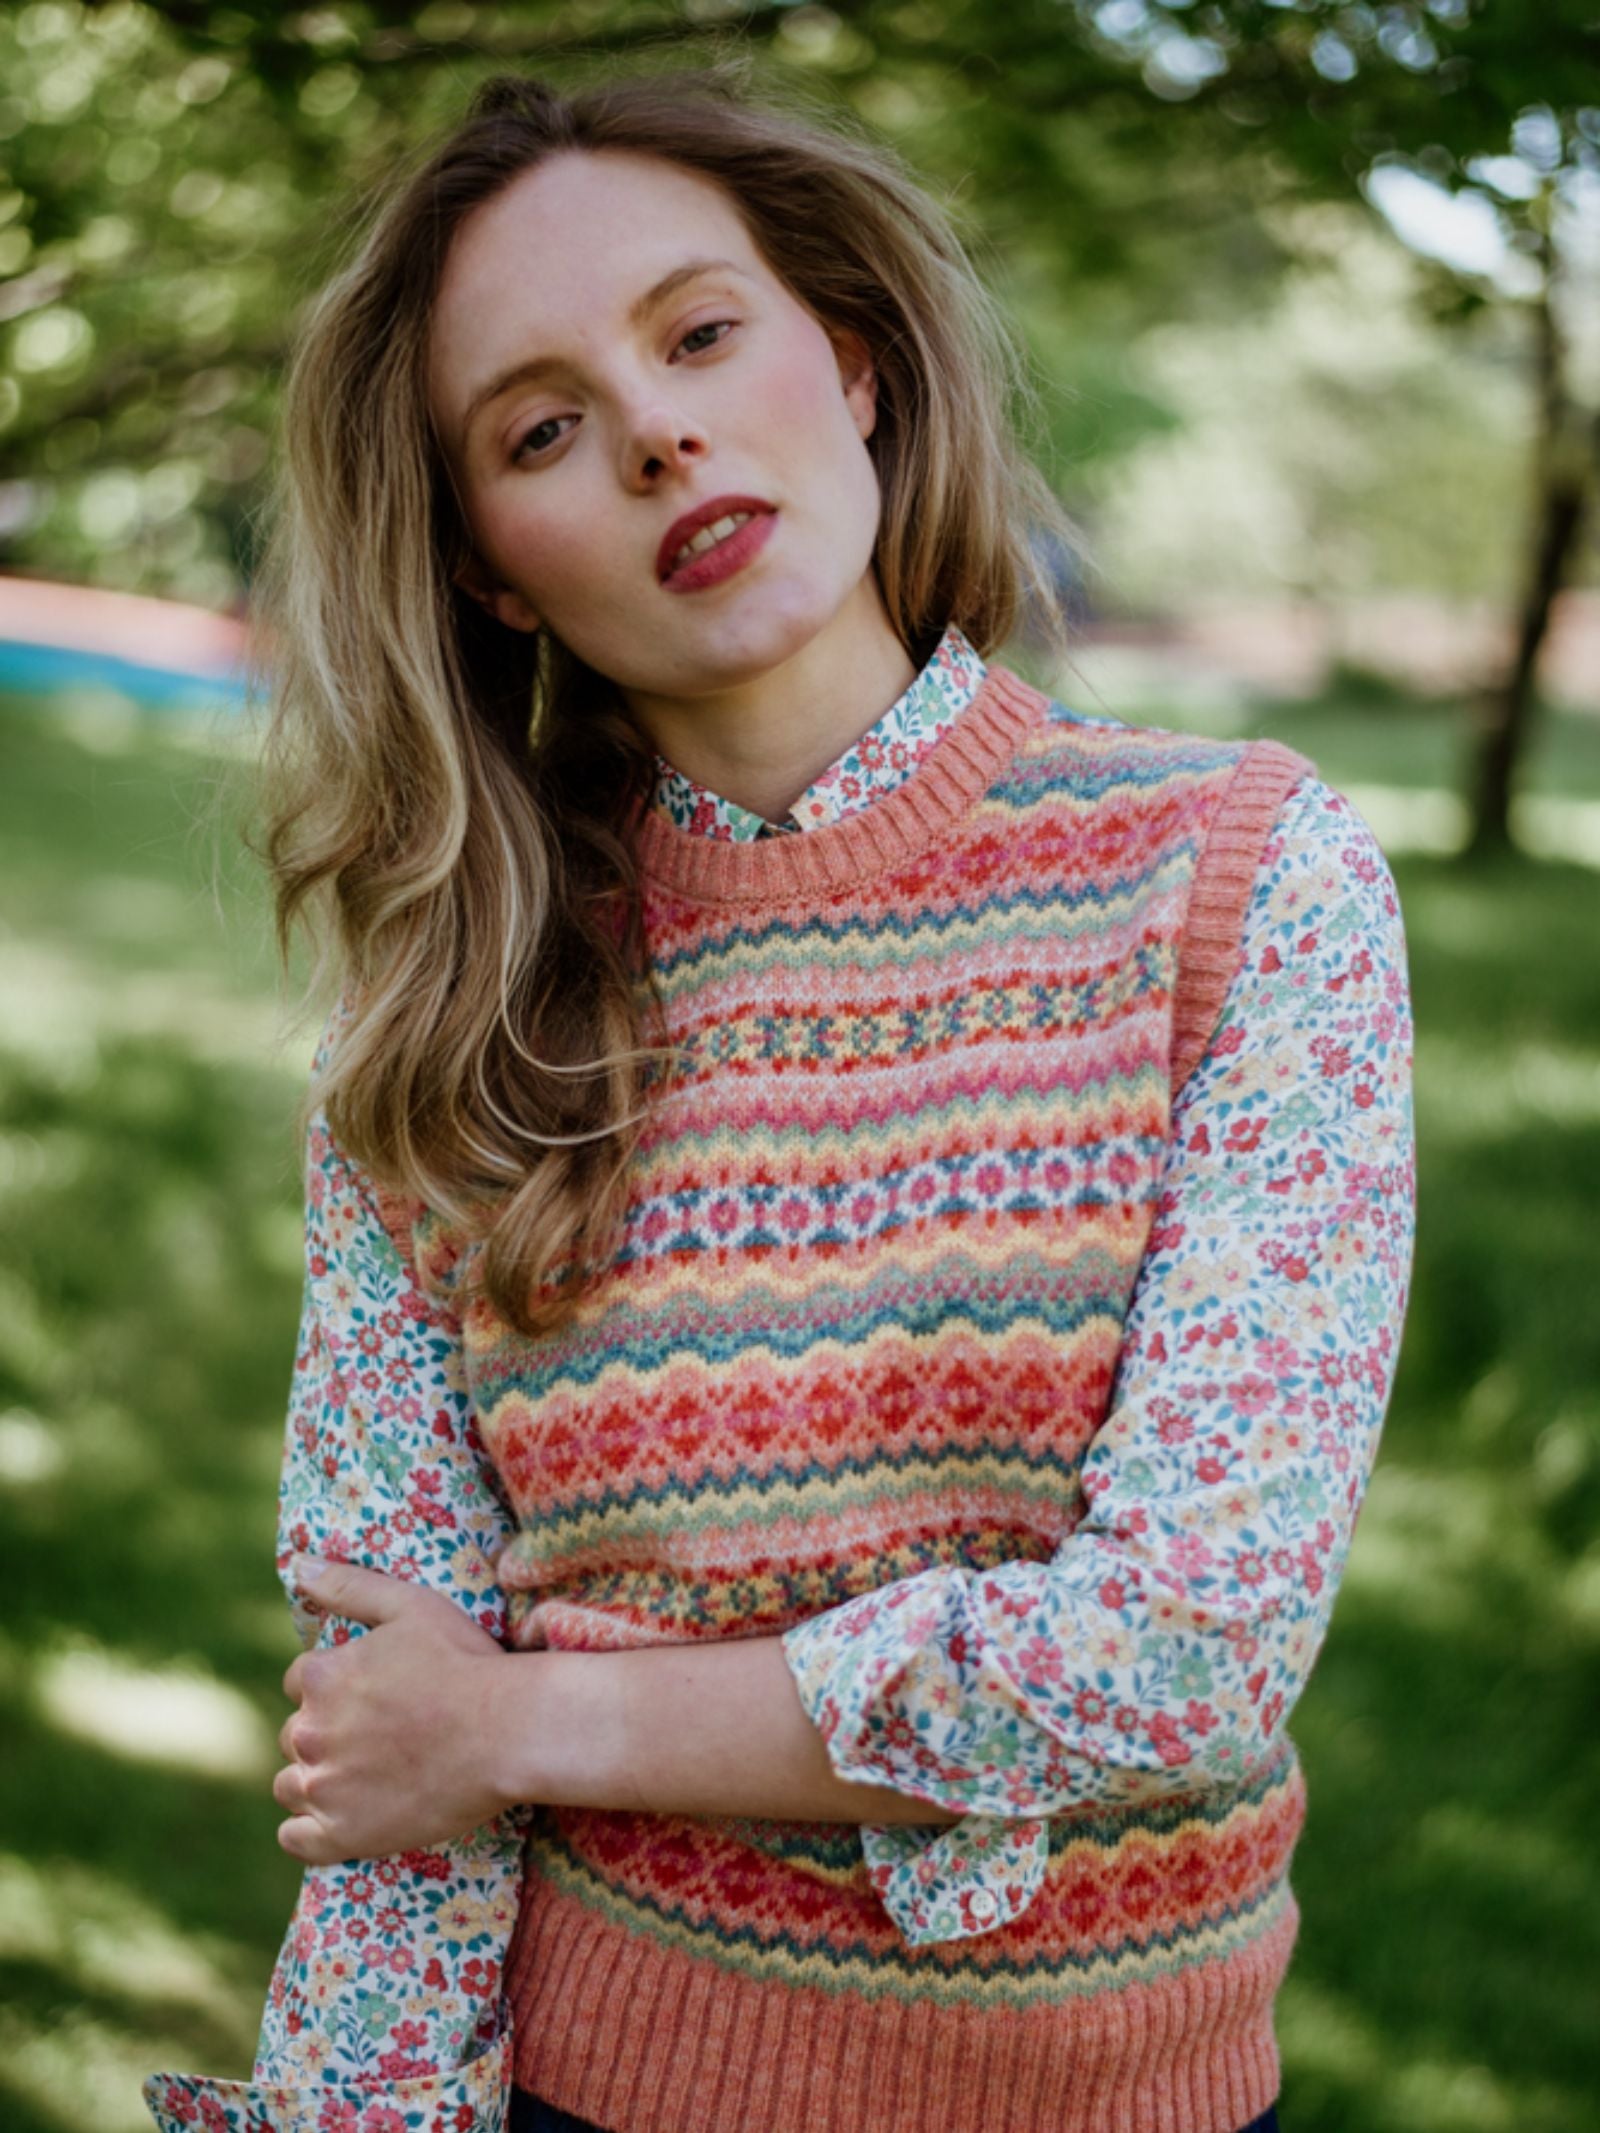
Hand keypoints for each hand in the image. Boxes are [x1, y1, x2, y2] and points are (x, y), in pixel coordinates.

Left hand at [273, 1557, 514, 1865]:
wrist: (508, 1733)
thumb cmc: (465, 1663)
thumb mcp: (411, 1606)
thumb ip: (348, 1585)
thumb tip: (299, 1565)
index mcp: (320, 1678)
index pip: (299, 1682)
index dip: (334, 1686)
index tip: (372, 1695)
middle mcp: (309, 1734)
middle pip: (295, 1735)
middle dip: (326, 1733)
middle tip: (378, 1735)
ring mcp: (323, 1789)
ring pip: (291, 1785)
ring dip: (315, 1779)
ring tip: (365, 1775)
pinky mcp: (342, 1836)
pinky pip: (297, 1839)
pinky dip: (310, 1830)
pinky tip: (342, 1816)